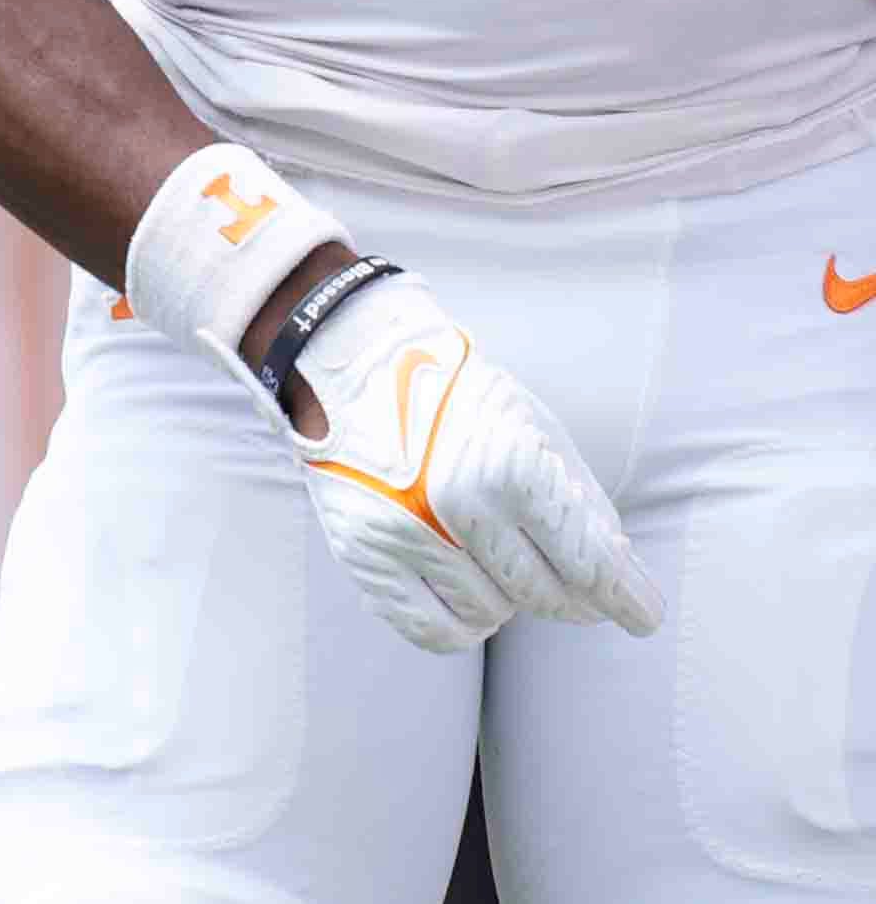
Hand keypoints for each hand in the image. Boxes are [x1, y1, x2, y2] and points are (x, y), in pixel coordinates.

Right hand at [287, 271, 657, 654]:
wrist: (354, 367)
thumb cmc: (458, 399)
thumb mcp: (536, 430)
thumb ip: (581, 505)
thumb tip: (620, 580)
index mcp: (509, 464)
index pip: (589, 565)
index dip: (626, 598)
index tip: (643, 617)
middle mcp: (456, 502)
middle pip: (546, 596)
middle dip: (575, 598)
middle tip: (581, 591)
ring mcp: (404, 533)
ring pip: (494, 617)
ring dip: (508, 597)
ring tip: (495, 555)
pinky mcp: (364, 555)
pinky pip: (437, 632)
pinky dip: (463, 622)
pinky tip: (467, 588)